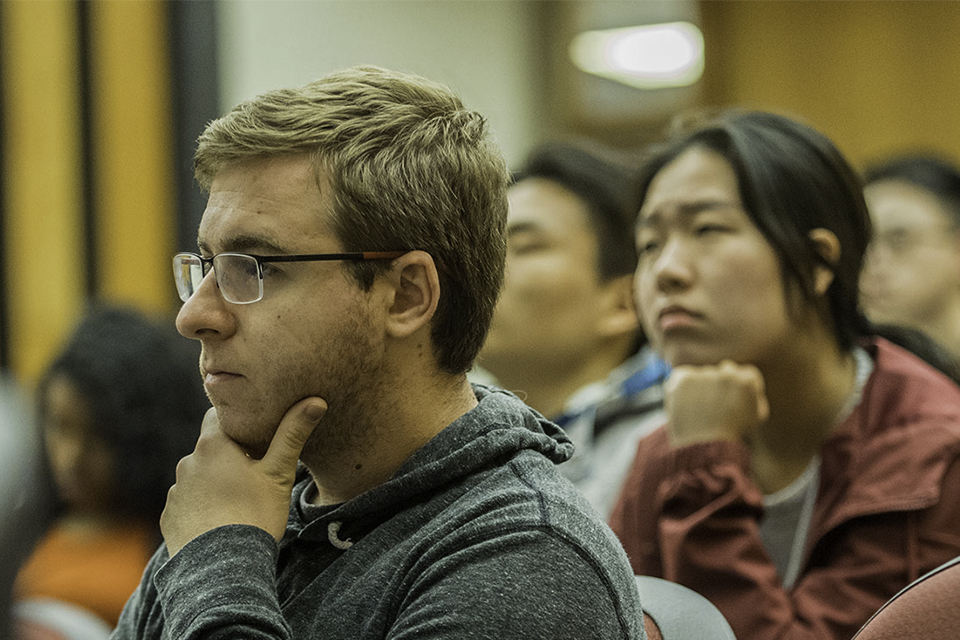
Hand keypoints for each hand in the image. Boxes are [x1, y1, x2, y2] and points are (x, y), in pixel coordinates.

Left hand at [161, 397, 326, 556]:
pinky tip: (220, 523)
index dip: (237, 422)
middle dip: (229, 456)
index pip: (218, 415)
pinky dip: (202, 508)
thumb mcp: (279, 472)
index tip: (255, 434)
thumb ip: (293, 434)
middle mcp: (188, 463)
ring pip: (199, 477)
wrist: (222, 567)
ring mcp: (176, 491)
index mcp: (213, 445)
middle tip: (255, 473)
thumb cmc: (254, 514)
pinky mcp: (169, 518)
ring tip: (238, 503)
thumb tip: (314, 400)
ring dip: (214, 483)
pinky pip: (187, 504)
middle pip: (210, 449)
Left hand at [664, 360, 768, 446]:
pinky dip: (681, 388)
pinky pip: (681, 376)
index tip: (731, 402)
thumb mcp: (755, 416)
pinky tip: (686, 404)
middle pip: (724, 370)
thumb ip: (755, 393)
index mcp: (747, 381)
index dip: (738, 389)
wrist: (704, 447)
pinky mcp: (684, 379)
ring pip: (702, 374)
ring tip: (699, 410)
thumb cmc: (731, 435)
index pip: (746, 374)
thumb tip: (746, 379)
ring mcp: (704, 375)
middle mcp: (727, 373)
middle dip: (720, 386)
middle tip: (714, 407)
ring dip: (701, 386)